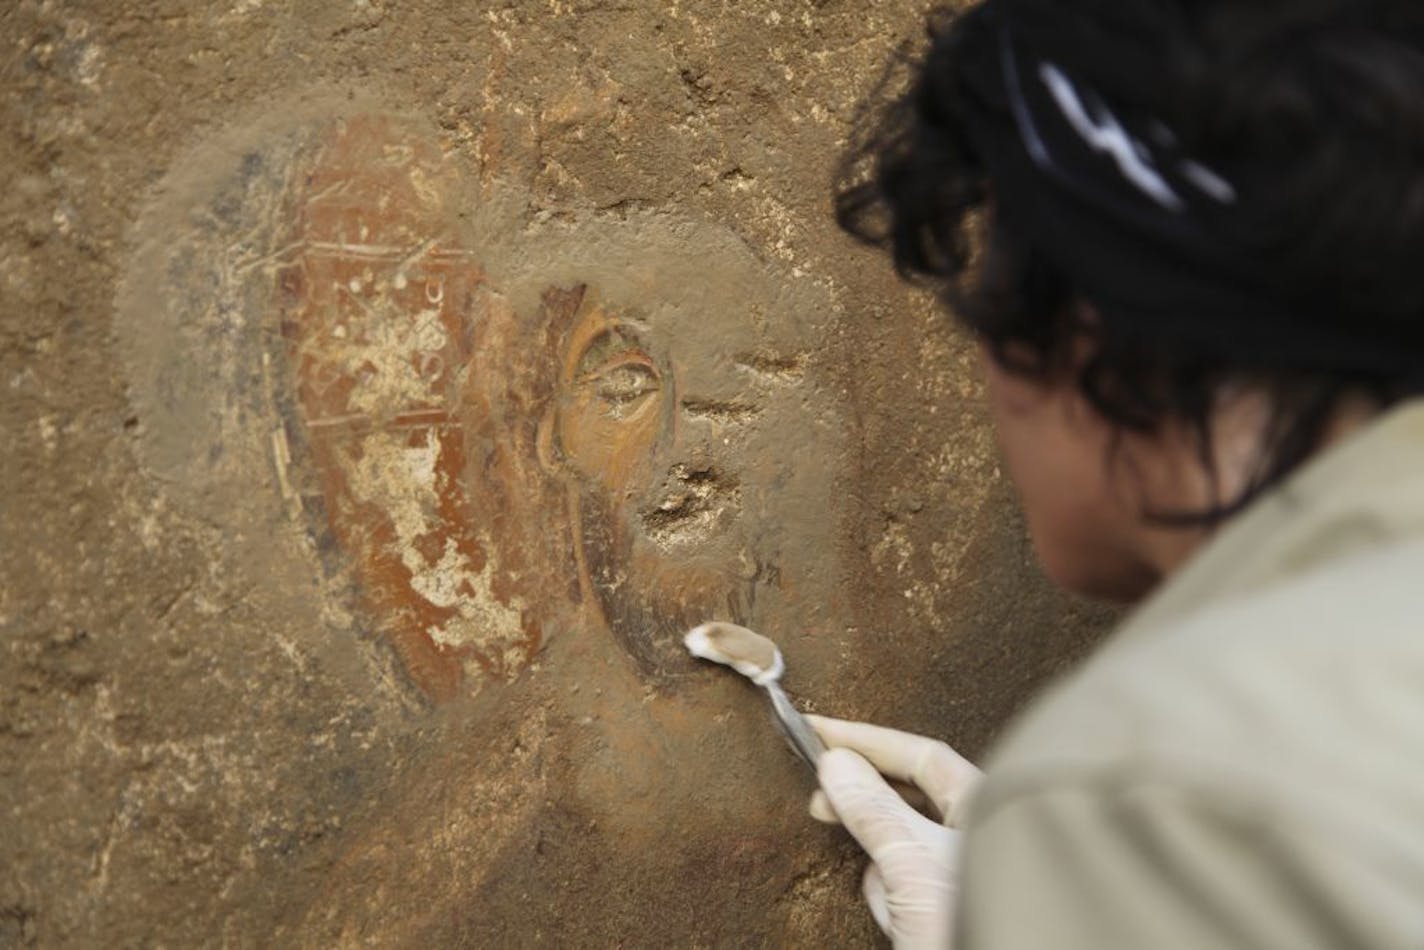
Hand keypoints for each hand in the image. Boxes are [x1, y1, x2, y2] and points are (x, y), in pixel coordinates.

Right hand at [807, 715, 982, 948]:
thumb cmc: (968, 928)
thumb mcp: (911, 862)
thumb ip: (872, 808)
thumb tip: (835, 763)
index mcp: (988, 806)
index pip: (922, 754)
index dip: (867, 739)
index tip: (817, 731)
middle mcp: (978, 833)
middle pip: (908, 797)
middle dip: (866, 804)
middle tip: (818, 797)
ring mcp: (958, 873)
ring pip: (899, 847)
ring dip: (884, 869)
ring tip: (895, 903)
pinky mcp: (940, 908)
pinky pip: (900, 886)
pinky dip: (891, 901)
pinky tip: (898, 923)